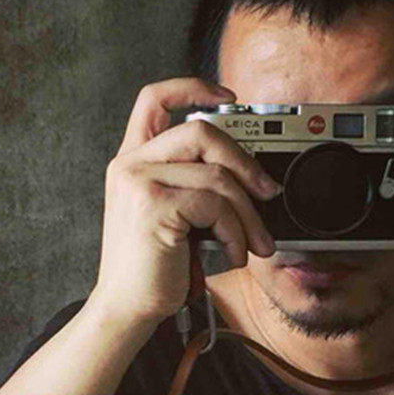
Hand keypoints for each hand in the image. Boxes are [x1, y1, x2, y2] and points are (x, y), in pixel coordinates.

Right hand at [87, 78, 279, 327]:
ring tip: (255, 242)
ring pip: (217, 175)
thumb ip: (192, 184)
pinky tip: (233, 253)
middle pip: (202, 132)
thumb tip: (251, 176)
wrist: (125, 308)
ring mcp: (138, 183)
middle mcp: (130, 165)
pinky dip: (235, 233)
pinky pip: (215, 205)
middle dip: (246, 163)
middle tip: (268, 193)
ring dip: (249, 213)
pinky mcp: (153, 206)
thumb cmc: (151, 268)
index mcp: (131, 160)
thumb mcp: (170, 215)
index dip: (193, 86)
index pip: (154, 98)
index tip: (229, 96)